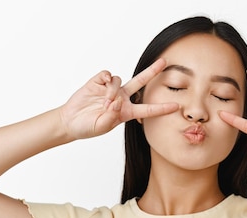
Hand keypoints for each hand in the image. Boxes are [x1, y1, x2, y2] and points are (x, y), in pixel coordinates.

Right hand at [59, 58, 178, 139]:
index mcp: (127, 112)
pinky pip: (108, 75)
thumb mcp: (102, 126)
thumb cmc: (88, 127)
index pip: (148, 110)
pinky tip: (101, 86)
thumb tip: (117, 101)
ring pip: (120, 81)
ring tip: (104, 103)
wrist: (71, 121)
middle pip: (141, 82)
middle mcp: (122, 98)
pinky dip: (106, 80)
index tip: (176, 107)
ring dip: (113, 91)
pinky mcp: (99, 82)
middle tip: (164, 62)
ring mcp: (111, 89)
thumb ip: (112, 116)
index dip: (161, 108)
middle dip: (152, 71)